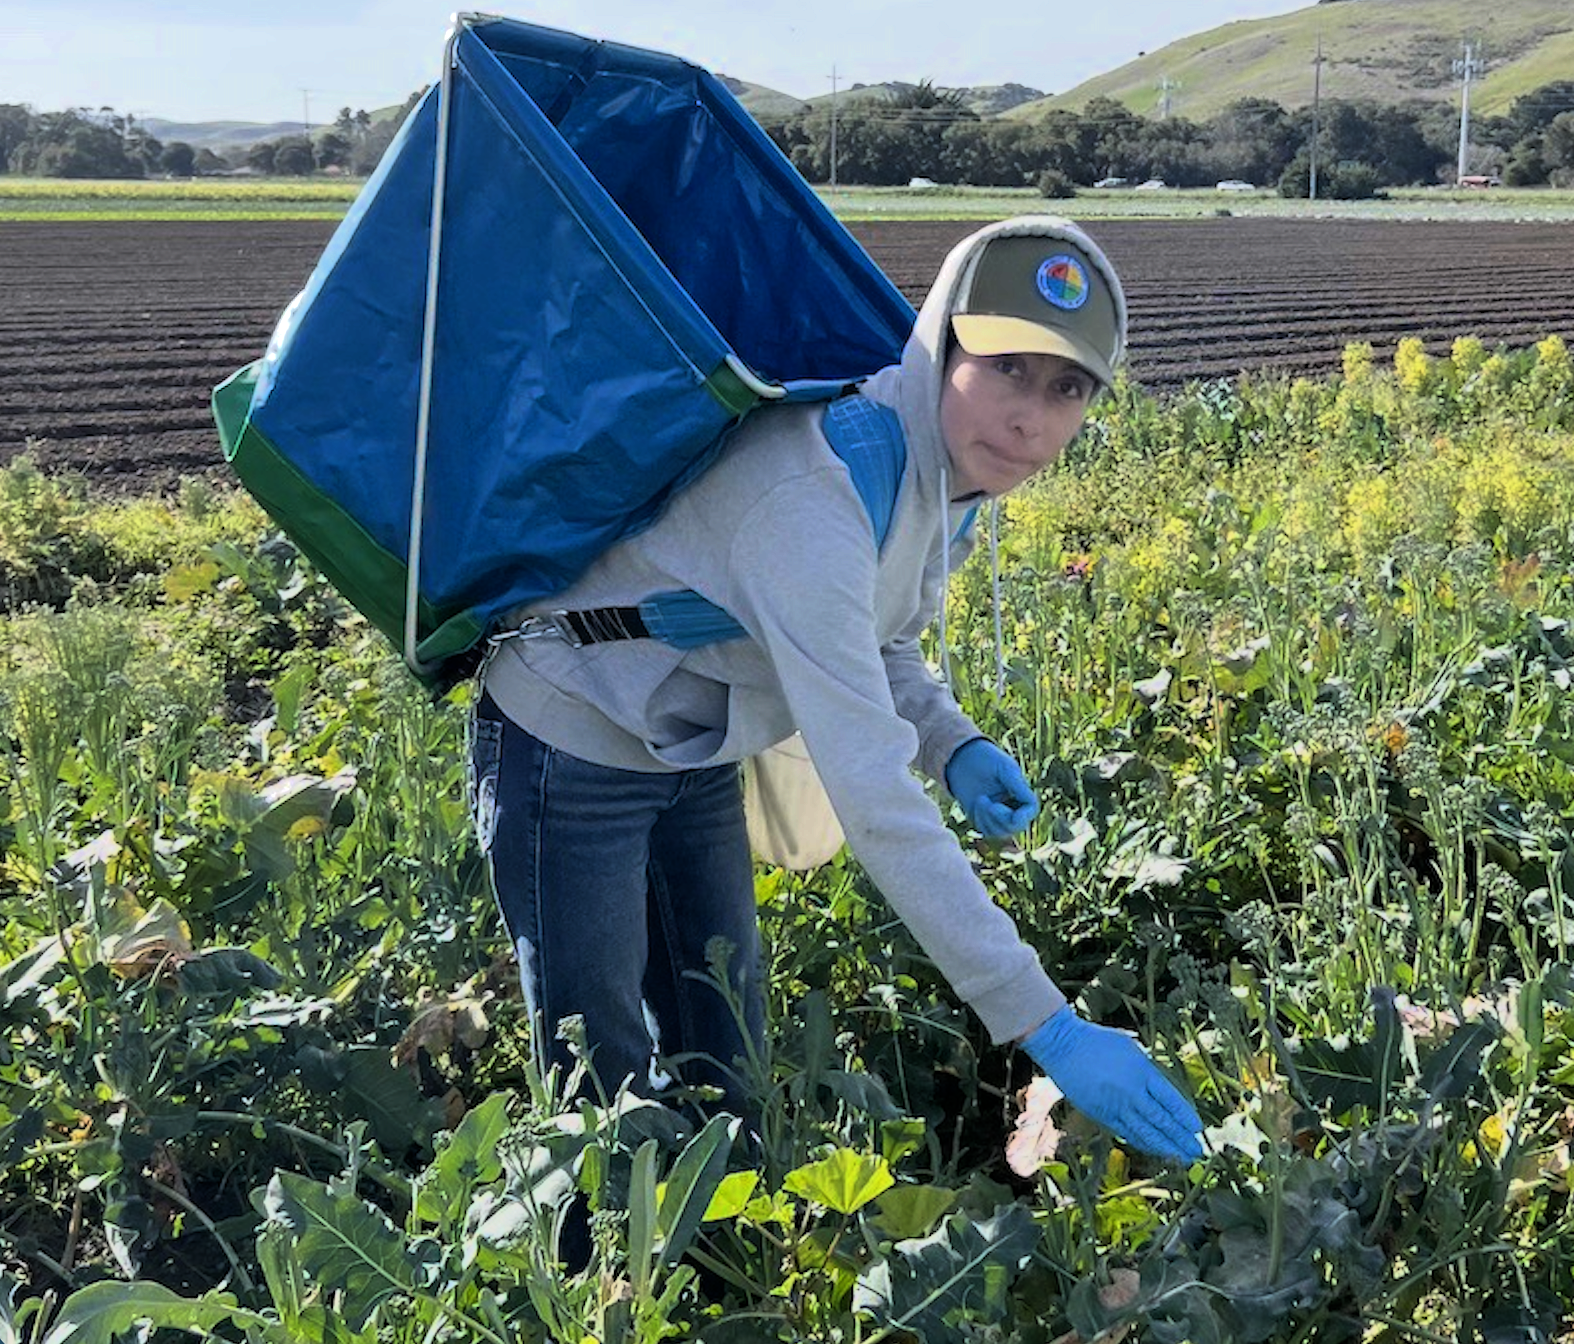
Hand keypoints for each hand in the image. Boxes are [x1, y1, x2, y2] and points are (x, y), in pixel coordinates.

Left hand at [944, 738, 1038, 837]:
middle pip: (1016, 826)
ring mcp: (997, 815)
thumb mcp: (1005, 769)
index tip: (1013, 815)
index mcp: (1020, 792)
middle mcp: (1012, 806)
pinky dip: (981, 820)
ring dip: (989, 819)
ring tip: (980, 799)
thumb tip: (1031, 804)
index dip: (1023, 817)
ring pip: (1000, 832)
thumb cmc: (986, 759)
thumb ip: (1018, 786)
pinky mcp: (983, 820)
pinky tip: (976, 804)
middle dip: (1001, 818)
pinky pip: (986, 830)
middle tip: (986, 800)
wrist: (961, 758)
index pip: (1030, 811)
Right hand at [1021, 1007, 1203, 1162]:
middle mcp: (1131, 1092)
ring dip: (1166, 1147)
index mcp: (1142, 1071)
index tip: (1198, 1129)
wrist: (1063, 1046)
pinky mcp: (1101, 1114)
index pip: (1171, 1101)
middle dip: (1181, 1138)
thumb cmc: (1098, 1041)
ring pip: (1146, 1133)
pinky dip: (1143, 1143)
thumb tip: (1164, 1092)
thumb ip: (1149, 1070)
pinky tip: (1154, 1149)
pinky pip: (1126, 1133)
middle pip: (1162, 1121)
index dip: (1185, 1117)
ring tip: (1181, 1157)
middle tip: (1196, 1151)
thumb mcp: (1131, 1048)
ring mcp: (1115, 1105)